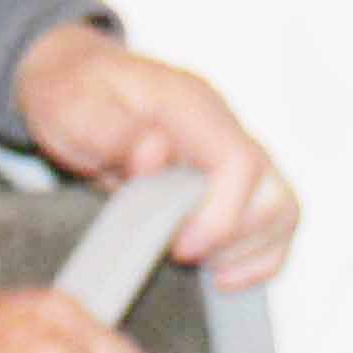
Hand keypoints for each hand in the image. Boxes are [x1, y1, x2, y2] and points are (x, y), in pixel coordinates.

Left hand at [12, 23, 298, 288]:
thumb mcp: (71, 109)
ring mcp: (231, 151)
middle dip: (234, 241)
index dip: (220, 218)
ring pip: (282, 207)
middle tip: (181, 253)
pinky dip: (257, 255)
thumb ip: (113, 131)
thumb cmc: (71, 94)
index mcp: (189, 106)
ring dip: (250, 250)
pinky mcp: (230, 179)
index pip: (240, 164)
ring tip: (203, 266)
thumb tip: (157, 155)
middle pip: (273, 192)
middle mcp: (222, 127)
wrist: (71, 79)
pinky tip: (219, 273)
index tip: (179, 246)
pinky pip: (273, 220)